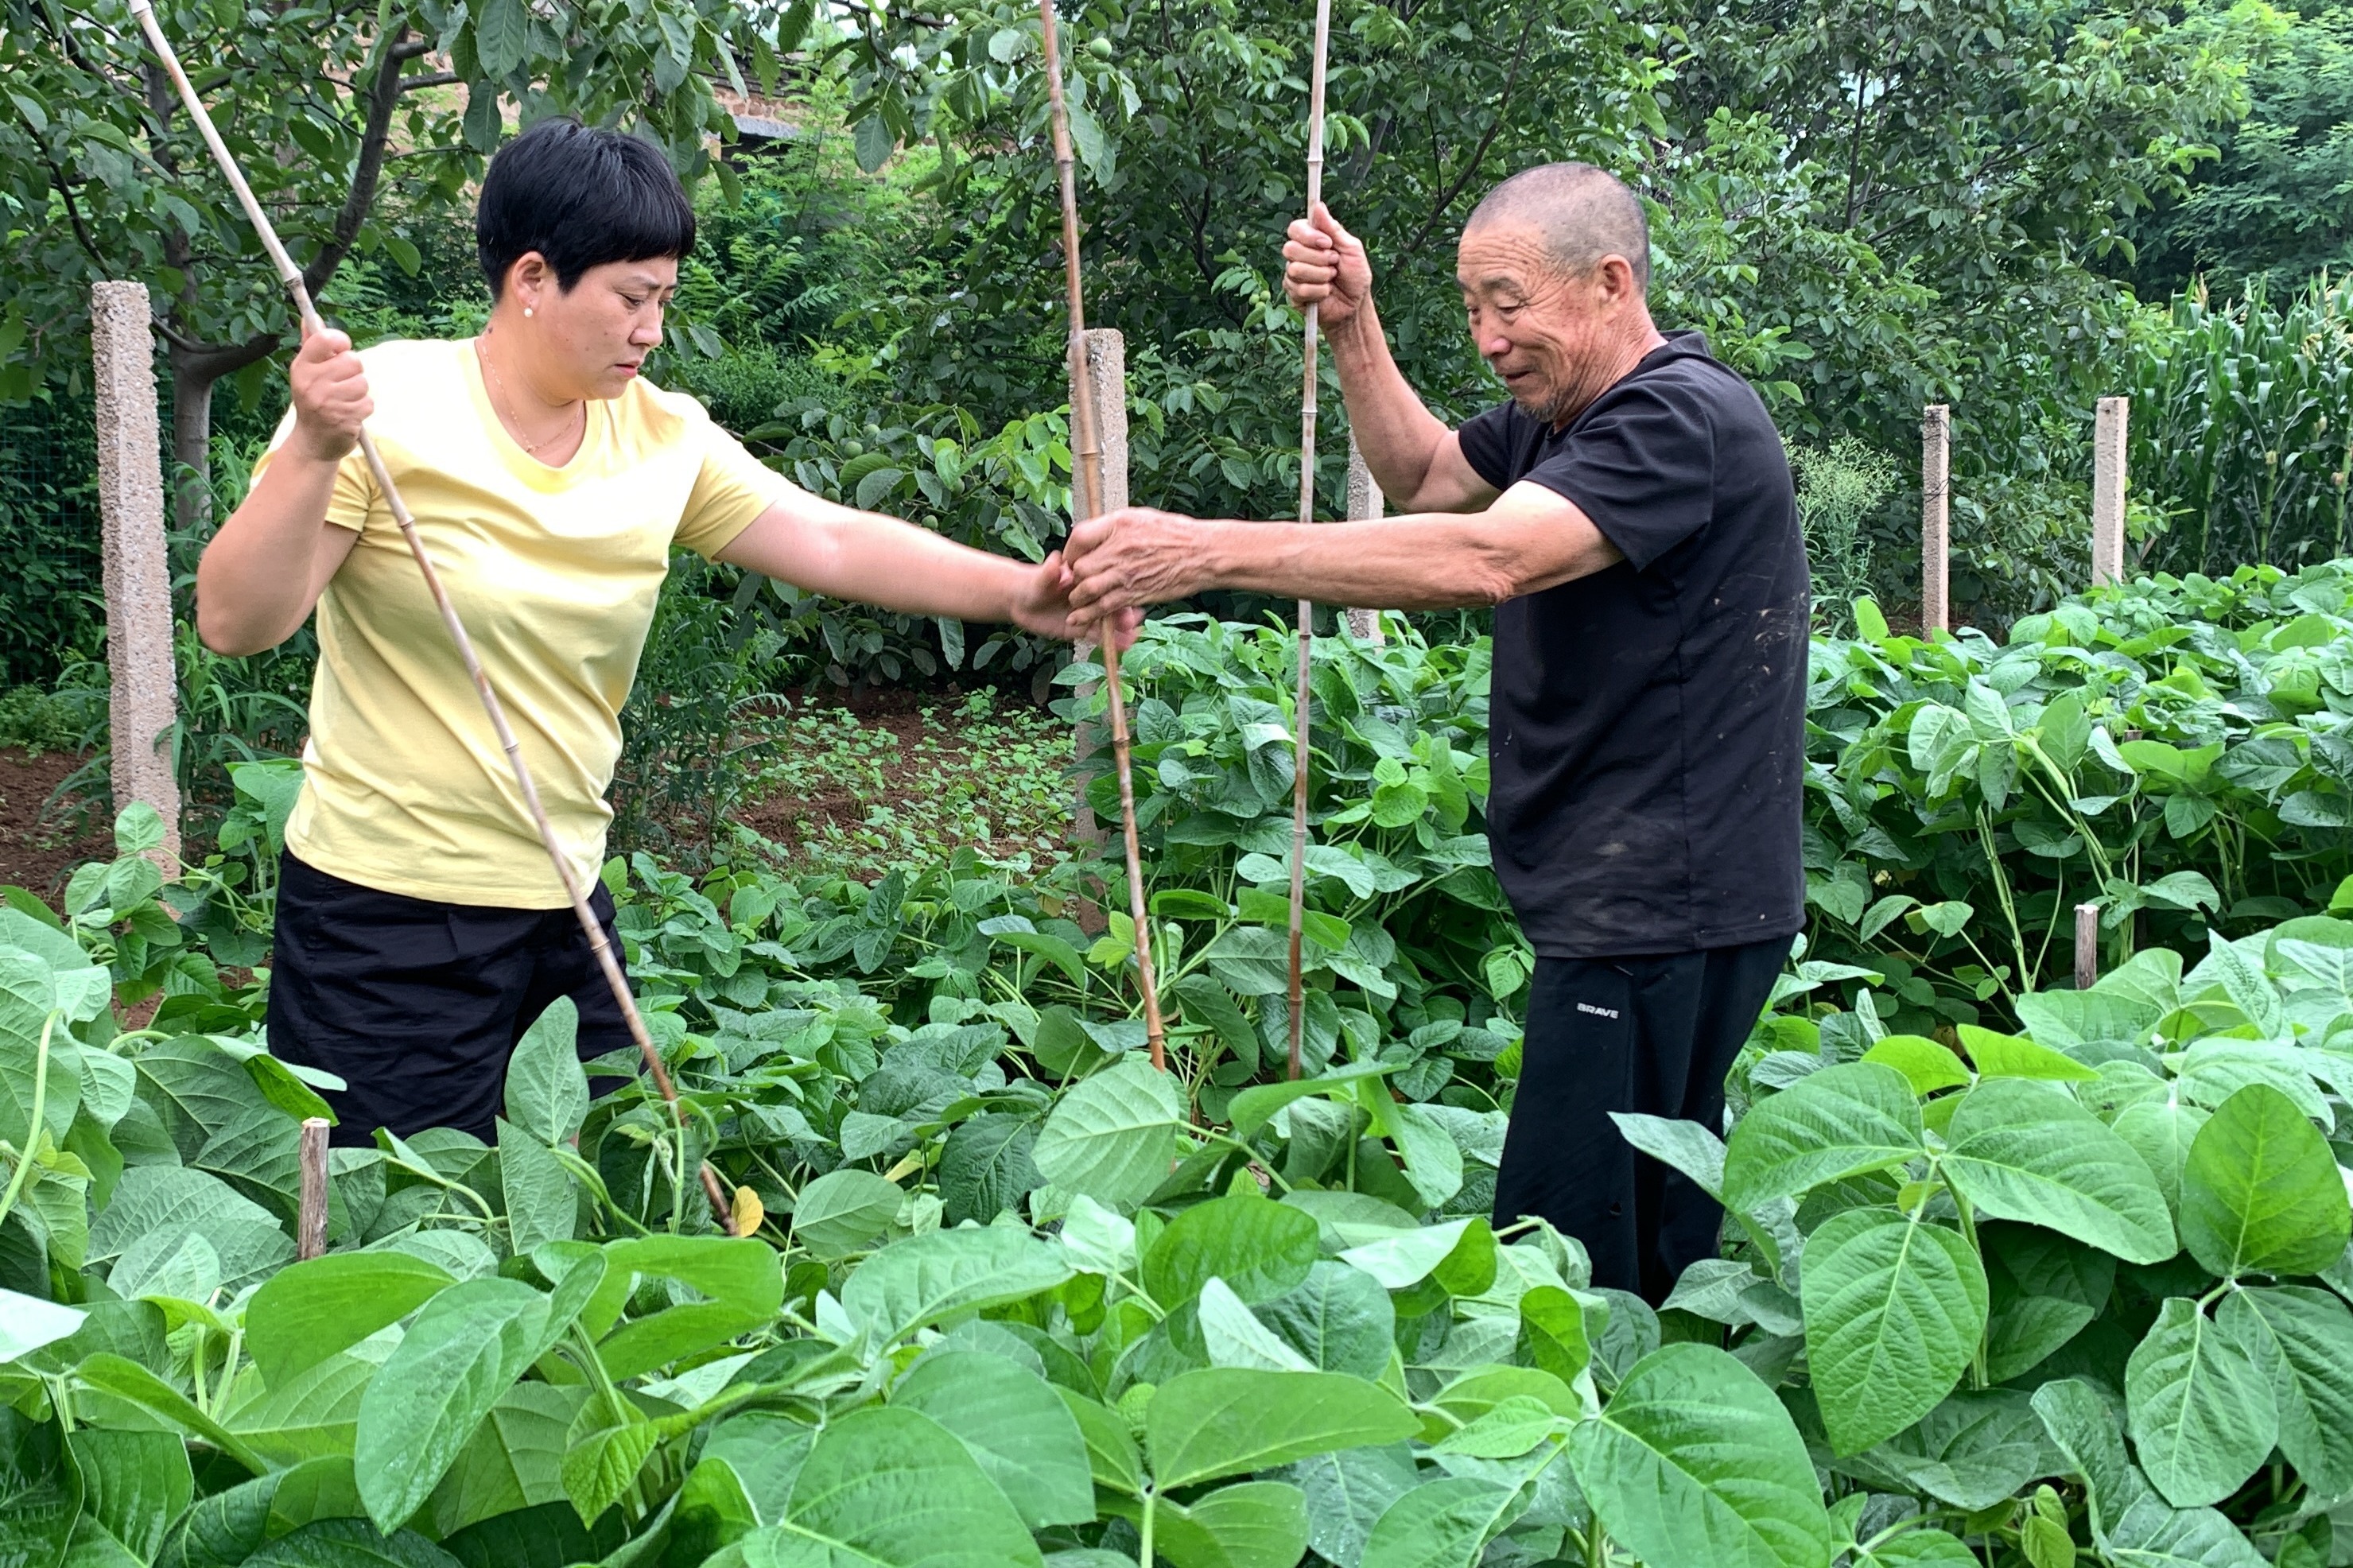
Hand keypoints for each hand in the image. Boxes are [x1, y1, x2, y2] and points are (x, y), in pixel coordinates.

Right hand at [288, 323, 369, 463]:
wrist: (312, 443)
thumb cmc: (313, 401)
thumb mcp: (306, 372)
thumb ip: (312, 344)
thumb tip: (312, 317)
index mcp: (302, 367)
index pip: (325, 339)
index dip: (341, 342)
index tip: (341, 350)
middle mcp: (312, 383)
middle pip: (353, 361)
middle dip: (353, 372)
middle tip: (341, 384)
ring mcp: (328, 402)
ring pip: (363, 382)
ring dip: (359, 392)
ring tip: (344, 400)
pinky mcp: (345, 419)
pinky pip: (368, 403)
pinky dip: (363, 408)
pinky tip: (349, 413)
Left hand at [1010, 550, 1141, 648]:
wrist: (1019, 600)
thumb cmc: (1032, 582)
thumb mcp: (1042, 575)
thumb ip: (1051, 571)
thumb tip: (1056, 561)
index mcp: (1086, 580)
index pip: (1106, 585)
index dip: (1118, 590)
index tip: (1128, 597)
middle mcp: (1090, 597)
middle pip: (1111, 605)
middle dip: (1122, 614)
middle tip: (1133, 622)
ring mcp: (1087, 614)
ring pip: (1107, 623)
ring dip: (1121, 630)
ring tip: (1133, 638)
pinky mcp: (1080, 629)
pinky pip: (1097, 636)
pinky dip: (1110, 642)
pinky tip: (1123, 647)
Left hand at [1064, 507, 1211, 620]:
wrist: (1202, 554)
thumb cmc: (1176, 534)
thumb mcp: (1141, 517)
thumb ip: (1113, 526)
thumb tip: (1093, 536)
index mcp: (1118, 525)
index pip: (1079, 537)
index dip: (1071, 550)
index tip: (1073, 557)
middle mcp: (1119, 549)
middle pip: (1080, 566)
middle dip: (1074, 576)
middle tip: (1075, 581)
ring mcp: (1126, 573)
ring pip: (1087, 589)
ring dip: (1079, 597)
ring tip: (1078, 600)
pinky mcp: (1135, 594)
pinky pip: (1104, 607)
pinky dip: (1089, 614)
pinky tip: (1080, 618)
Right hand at [1282, 202, 1372, 329]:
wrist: (1355, 306)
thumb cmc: (1355, 276)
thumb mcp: (1351, 248)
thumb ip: (1333, 229)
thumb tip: (1318, 206)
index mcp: (1311, 240)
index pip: (1295, 228)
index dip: (1309, 236)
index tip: (1327, 243)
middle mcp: (1299, 255)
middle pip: (1290, 248)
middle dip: (1318, 258)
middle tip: (1334, 264)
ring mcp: (1294, 275)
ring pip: (1296, 269)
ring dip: (1321, 276)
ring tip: (1332, 279)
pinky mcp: (1294, 294)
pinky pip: (1300, 289)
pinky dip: (1319, 291)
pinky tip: (1326, 293)